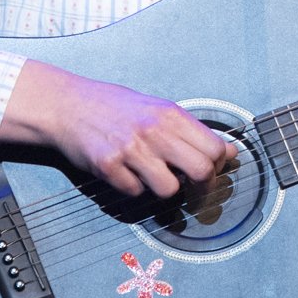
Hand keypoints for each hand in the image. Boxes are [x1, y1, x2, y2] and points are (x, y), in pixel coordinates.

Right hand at [0, 60, 230, 198]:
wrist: (67, 105)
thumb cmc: (115, 108)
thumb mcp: (158, 109)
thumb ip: (192, 131)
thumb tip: (230, 152)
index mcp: (171, 114)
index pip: (215, 148)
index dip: (218, 165)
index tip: (210, 170)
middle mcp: (154, 131)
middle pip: (201, 171)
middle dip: (201, 186)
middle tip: (191, 187)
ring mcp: (130, 150)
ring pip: (169, 189)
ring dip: (164, 189)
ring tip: (152, 176)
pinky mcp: (108, 167)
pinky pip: (135, 192)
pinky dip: (133, 188)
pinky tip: (125, 172)